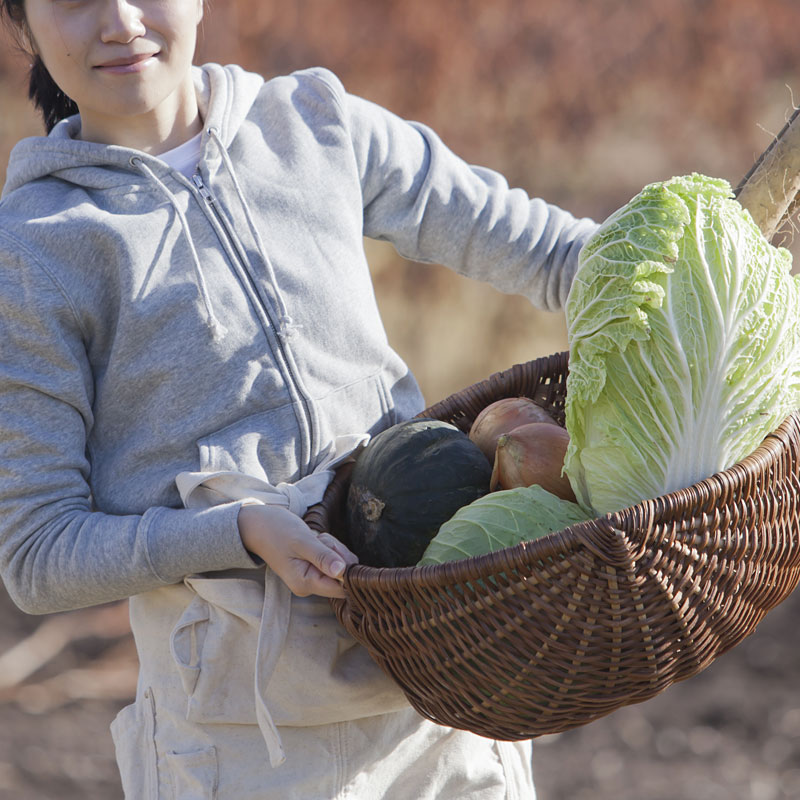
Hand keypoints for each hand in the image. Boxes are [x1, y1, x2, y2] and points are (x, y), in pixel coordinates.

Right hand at [237, 504, 357, 598]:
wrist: (260, 525)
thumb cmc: (277, 531)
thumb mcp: (301, 541)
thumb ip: (322, 557)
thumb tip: (343, 572)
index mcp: (305, 583)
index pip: (341, 588)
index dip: (347, 569)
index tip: (333, 550)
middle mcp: (310, 585)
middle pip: (344, 574)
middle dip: (337, 552)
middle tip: (319, 540)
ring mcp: (313, 576)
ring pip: (341, 563)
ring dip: (332, 546)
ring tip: (314, 539)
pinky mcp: (315, 567)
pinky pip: (334, 557)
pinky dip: (329, 545)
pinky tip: (315, 539)